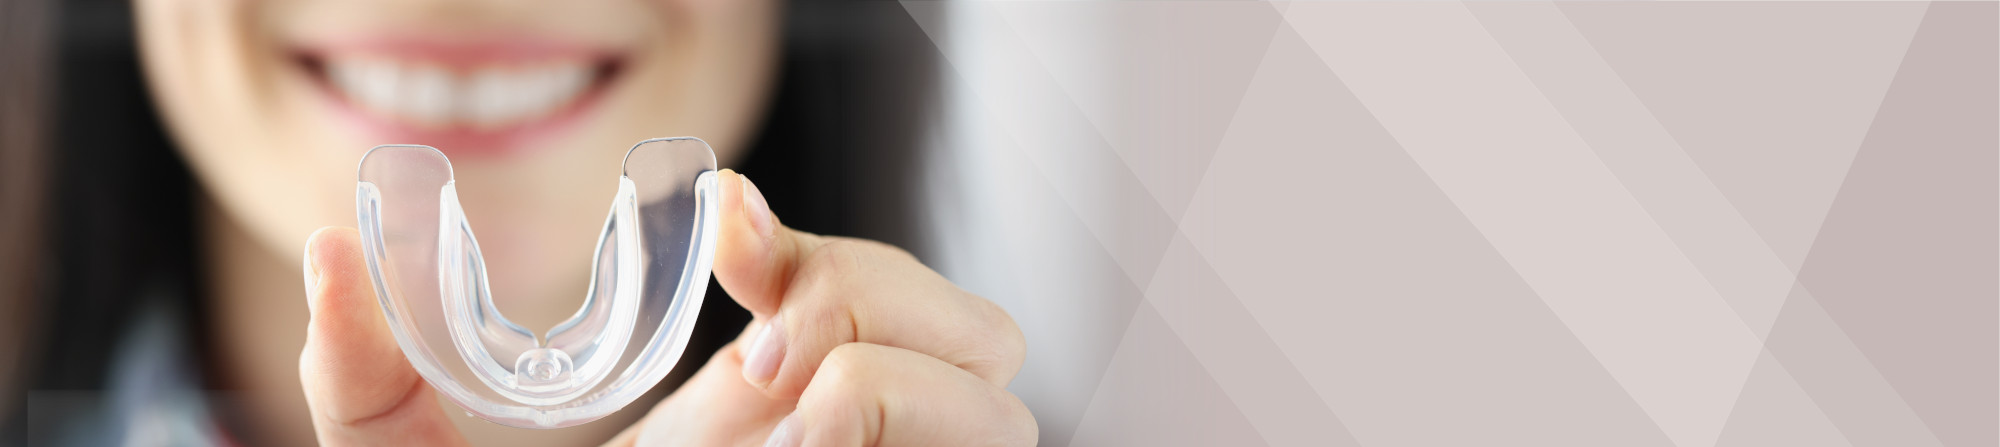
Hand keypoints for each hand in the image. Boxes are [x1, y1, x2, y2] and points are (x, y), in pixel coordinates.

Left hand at [298, 170, 1034, 445]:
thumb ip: (370, 379)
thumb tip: (334, 250)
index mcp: (759, 432)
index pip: (856, 293)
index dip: (810, 242)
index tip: (724, 225)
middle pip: (967, 324)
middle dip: (870, 292)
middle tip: (757, 351)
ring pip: (999, 397)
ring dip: (889, 373)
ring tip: (785, 419)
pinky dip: (897, 423)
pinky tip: (806, 443)